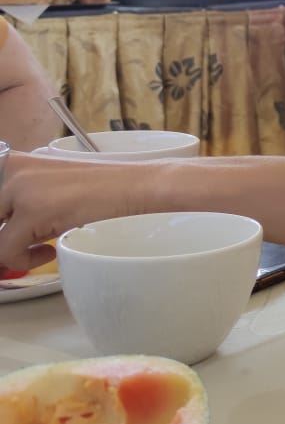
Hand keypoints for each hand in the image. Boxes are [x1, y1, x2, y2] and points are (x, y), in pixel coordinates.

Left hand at [0, 152, 150, 269]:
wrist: (132, 185)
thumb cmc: (98, 188)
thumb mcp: (46, 189)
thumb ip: (18, 204)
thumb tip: (2, 232)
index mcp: (9, 162)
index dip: (0, 225)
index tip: (6, 236)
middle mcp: (9, 170)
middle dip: (3, 241)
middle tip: (17, 250)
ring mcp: (19, 190)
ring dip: (11, 253)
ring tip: (38, 249)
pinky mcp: (32, 212)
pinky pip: (7, 251)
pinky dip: (25, 260)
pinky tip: (47, 251)